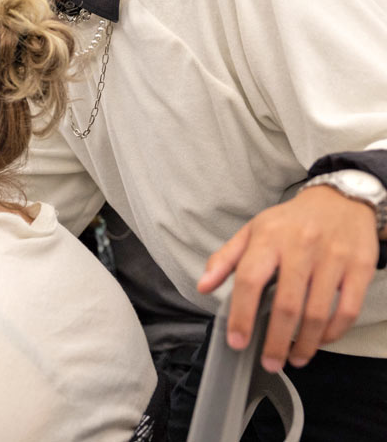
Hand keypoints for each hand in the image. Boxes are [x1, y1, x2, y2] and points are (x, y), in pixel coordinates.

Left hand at [198, 186, 378, 372]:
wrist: (340, 201)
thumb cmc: (290, 222)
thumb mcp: (252, 231)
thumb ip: (225, 259)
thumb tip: (203, 287)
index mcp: (268, 239)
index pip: (249, 280)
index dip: (241, 314)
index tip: (236, 341)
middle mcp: (301, 247)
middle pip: (286, 304)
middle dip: (275, 341)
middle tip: (269, 363)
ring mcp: (333, 258)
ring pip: (317, 312)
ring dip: (304, 343)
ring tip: (293, 359)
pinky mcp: (359, 268)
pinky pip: (347, 309)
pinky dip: (333, 332)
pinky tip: (320, 341)